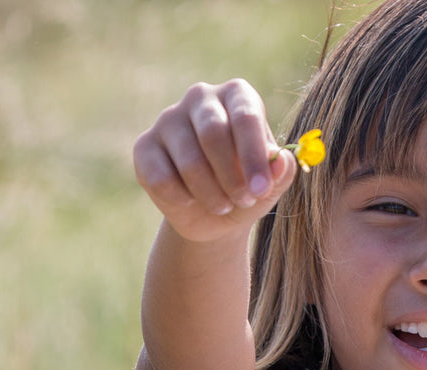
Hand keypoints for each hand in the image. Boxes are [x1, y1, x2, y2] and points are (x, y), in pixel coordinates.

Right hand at [133, 79, 297, 243]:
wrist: (213, 217)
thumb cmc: (247, 191)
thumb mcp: (269, 186)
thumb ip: (281, 172)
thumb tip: (281, 161)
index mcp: (237, 95)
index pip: (245, 115)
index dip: (253, 155)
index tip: (261, 189)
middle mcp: (201, 97)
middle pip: (213, 133)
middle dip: (231, 177)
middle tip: (244, 201)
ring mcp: (169, 119)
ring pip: (188, 161)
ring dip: (211, 195)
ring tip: (223, 206)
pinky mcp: (145, 146)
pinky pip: (161, 178)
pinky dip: (181, 200)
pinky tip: (191, 202)